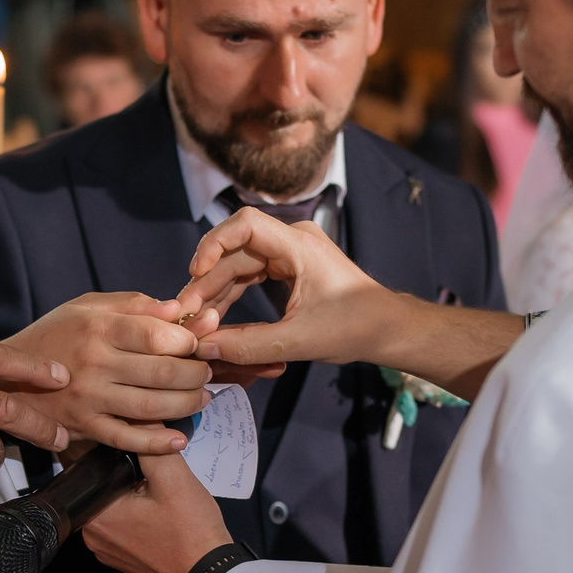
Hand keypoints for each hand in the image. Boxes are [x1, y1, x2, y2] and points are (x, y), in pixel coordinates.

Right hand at [4, 292, 213, 451]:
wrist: (8, 376)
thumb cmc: (54, 335)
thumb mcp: (86, 307)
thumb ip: (132, 304)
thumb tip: (177, 309)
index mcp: (97, 328)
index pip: (157, 335)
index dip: (188, 341)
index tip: (197, 343)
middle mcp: (95, 364)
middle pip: (161, 372)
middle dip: (196, 373)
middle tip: (207, 372)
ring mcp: (90, 399)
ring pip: (151, 406)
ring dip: (187, 404)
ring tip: (202, 397)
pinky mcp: (85, 427)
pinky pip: (127, 439)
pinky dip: (157, 442)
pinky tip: (179, 438)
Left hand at [80, 450, 233, 572]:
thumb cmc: (191, 531)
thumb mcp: (174, 478)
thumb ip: (152, 441)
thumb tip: (140, 413)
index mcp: (93, 513)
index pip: (95, 467)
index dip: (118, 452)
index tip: (142, 453)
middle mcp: (91, 535)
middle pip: (105, 487)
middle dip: (128, 475)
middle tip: (158, 475)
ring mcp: (105, 550)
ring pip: (115, 505)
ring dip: (134, 495)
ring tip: (160, 493)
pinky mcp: (120, 558)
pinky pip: (123, 525)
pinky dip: (138, 515)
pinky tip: (159, 513)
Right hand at [176, 208, 397, 368]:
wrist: (386, 328)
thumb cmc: (355, 327)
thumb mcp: (299, 341)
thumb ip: (249, 344)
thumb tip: (205, 348)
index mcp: (300, 245)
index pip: (246, 224)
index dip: (214, 243)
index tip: (196, 271)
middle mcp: (292, 241)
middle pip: (235, 250)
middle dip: (207, 280)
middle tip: (186, 310)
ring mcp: (289, 253)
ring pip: (238, 263)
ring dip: (216, 289)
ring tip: (195, 317)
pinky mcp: (287, 268)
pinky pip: (250, 274)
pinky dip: (232, 293)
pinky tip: (215, 316)